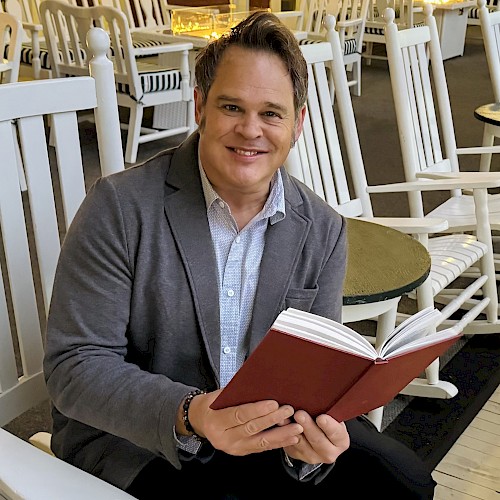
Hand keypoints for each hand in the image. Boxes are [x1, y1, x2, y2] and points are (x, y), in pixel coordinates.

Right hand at [186, 390, 303, 455]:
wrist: (200, 420)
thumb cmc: (212, 403)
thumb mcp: (219, 394)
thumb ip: (238, 393)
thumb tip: (262, 384)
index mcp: (216, 421)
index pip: (239, 415)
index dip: (257, 409)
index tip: (273, 403)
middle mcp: (223, 438)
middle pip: (252, 428)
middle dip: (272, 419)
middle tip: (288, 410)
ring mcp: (233, 448)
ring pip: (260, 441)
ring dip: (281, 434)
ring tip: (296, 427)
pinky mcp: (241, 452)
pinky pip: (262, 448)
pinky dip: (278, 443)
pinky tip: (291, 438)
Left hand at [282, 410, 348, 464]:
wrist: (316, 434)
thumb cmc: (325, 418)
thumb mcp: (332, 415)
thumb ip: (328, 409)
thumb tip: (319, 396)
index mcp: (340, 440)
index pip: (337, 433)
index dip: (329, 426)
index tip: (321, 418)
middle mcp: (328, 452)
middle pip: (317, 440)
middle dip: (308, 426)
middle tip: (299, 414)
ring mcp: (312, 456)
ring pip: (301, 444)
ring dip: (292, 430)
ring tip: (286, 418)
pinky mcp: (297, 455)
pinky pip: (289, 444)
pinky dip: (284, 433)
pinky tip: (280, 423)